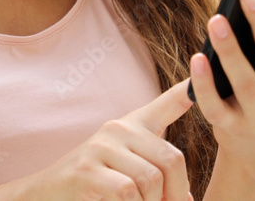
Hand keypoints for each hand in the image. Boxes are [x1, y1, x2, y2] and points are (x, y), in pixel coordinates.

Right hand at [23, 78, 196, 200]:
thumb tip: (189, 198)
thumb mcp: (126, 170)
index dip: (188, 91)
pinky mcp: (87, 170)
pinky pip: (127, 193)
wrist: (46, 194)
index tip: (207, 66)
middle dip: (177, 194)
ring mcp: (101, 147)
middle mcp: (118, 128)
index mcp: (131, 126)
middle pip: (171, 159)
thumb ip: (156, 174)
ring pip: (151, 180)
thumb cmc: (93, 185)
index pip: (167, 103)